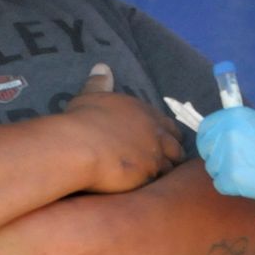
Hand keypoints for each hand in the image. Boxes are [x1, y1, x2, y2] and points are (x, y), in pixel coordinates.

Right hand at [64, 63, 183, 192]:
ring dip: (166, 170)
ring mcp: (156, 153)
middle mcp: (155, 130)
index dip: (164, 134)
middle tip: (160, 162)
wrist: (78, 146)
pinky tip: (148, 188)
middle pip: (176, 145)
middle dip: (171, 153)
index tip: (157, 142)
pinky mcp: (150, 174)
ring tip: (156, 177)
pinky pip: (162, 181)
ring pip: (173, 165)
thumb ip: (100, 83)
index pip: (167, 124)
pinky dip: (157, 184)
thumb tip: (102, 66)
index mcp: (143, 110)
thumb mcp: (89, 96)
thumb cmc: (81, 120)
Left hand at [196, 106, 254, 201]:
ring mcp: (227, 157)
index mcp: (233, 117)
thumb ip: (239, 126)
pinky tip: (248, 183)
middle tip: (235, 163)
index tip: (216, 146)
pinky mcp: (231, 179)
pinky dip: (231, 187)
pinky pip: (220, 185)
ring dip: (226, 172)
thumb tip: (224, 134)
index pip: (205, 128)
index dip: (209, 139)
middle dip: (217, 157)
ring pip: (213, 169)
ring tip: (247, 172)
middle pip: (206, 150)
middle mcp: (226, 134)